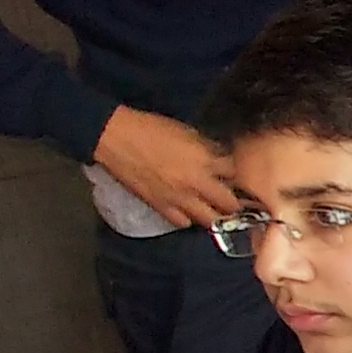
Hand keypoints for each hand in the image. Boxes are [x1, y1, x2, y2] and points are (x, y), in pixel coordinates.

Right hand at [94, 105, 242, 227]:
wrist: (116, 137)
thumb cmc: (149, 129)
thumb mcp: (186, 131)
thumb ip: (206, 148)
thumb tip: (218, 157)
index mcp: (204, 161)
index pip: (234, 173)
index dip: (235, 174)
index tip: (233, 175)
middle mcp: (197, 184)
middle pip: (230, 204)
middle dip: (234, 201)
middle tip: (232, 199)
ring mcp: (179, 199)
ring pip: (211, 220)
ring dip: (216, 216)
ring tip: (215, 210)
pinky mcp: (161, 207)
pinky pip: (183, 223)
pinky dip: (189, 219)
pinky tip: (189, 212)